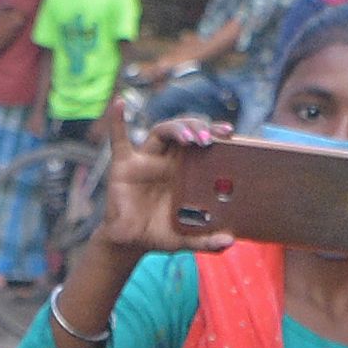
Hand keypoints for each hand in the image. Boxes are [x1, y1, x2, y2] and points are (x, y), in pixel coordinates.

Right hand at [87, 117, 233, 260]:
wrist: (130, 243)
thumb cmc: (160, 235)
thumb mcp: (186, 239)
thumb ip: (207, 241)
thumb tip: (229, 242)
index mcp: (186, 171)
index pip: (202, 144)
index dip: (214, 134)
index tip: (229, 133)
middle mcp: (167, 160)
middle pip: (184, 132)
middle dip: (197, 129)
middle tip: (208, 139)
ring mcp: (145, 160)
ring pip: (160, 131)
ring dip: (175, 129)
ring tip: (188, 137)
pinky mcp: (124, 165)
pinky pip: (119, 140)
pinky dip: (117, 121)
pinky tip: (119, 104)